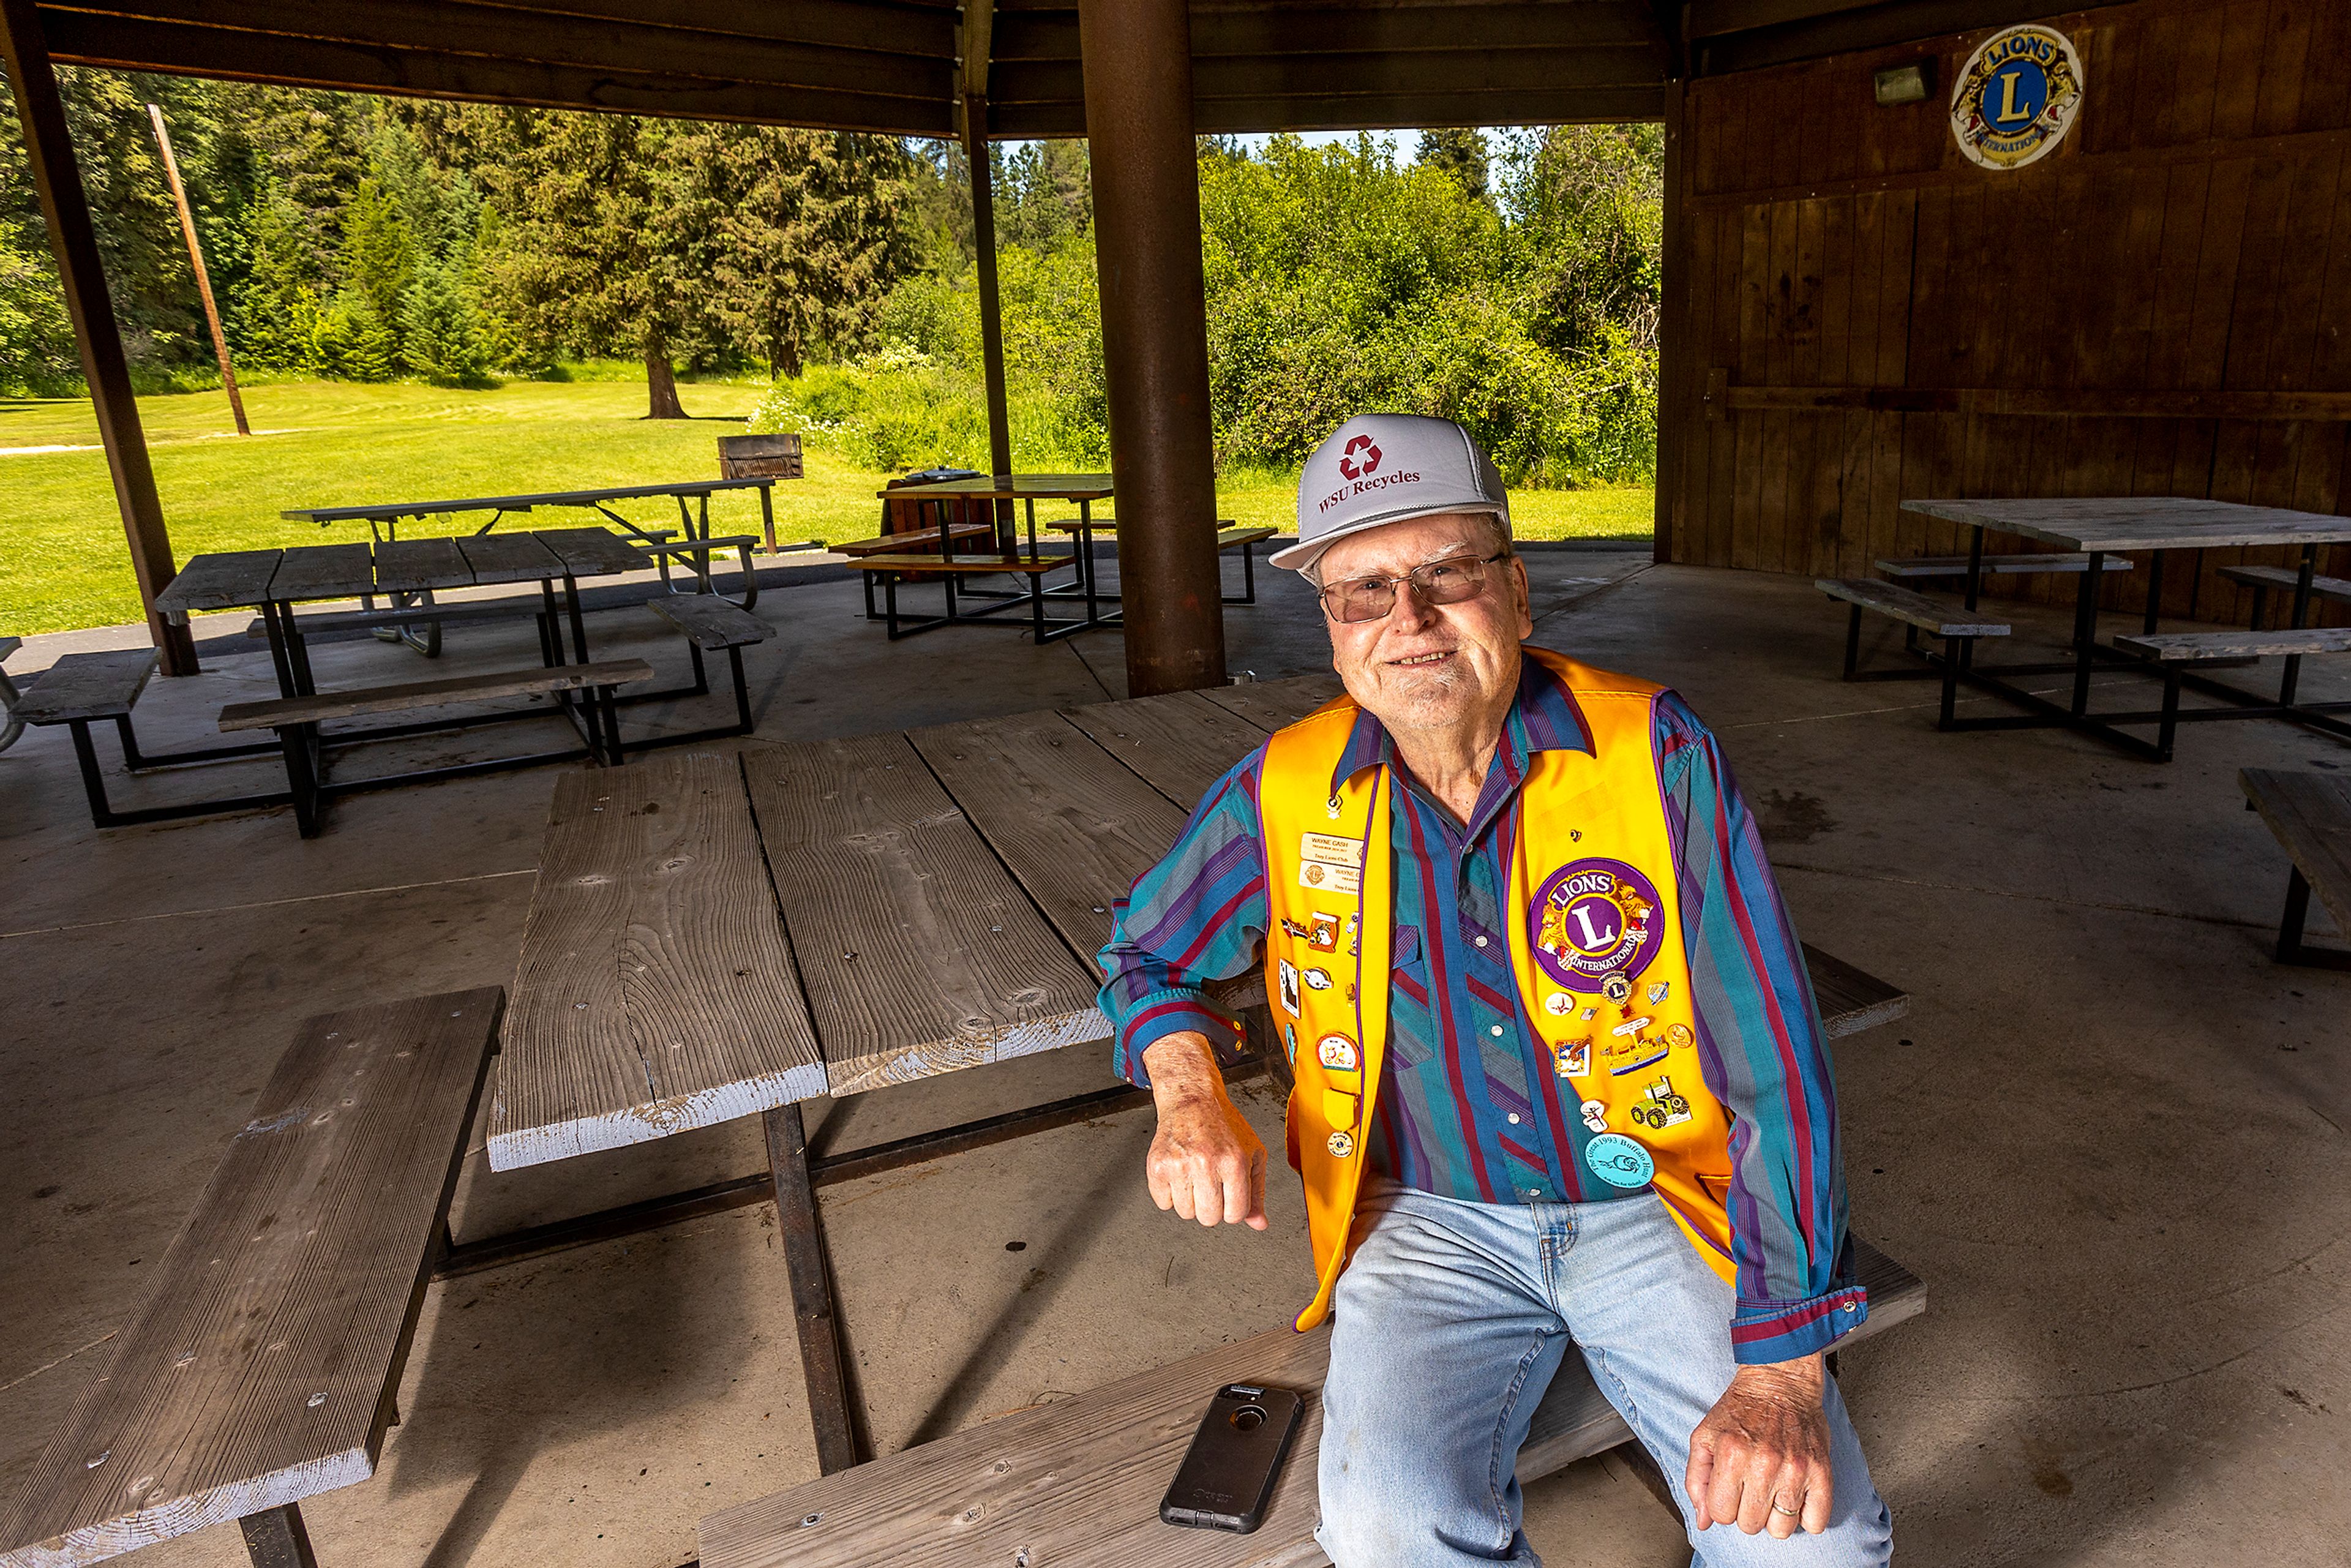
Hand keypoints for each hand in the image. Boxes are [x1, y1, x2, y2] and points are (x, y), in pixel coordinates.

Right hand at [1141, 1033, 1267, 1229]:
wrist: (1192, 1099)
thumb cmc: (1225, 1126)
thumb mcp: (1252, 1154)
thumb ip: (1256, 1192)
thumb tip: (1259, 1224)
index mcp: (1234, 1162)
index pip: (1236, 1215)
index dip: (1233, 1209)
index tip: (1230, 1195)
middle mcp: (1207, 1163)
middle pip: (1209, 1218)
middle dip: (1212, 1207)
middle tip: (1211, 1184)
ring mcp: (1180, 1165)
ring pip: (1186, 1213)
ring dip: (1190, 1201)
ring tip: (1195, 1176)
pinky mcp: (1158, 1165)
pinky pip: (1163, 1203)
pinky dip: (1169, 1194)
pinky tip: (1179, 1174)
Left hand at [1685, 1355, 1832, 1538]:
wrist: (1779, 1382)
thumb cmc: (1739, 1411)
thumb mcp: (1704, 1437)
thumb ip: (1696, 1480)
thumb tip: (1704, 1521)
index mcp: (1730, 1455)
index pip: (1721, 1515)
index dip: (1723, 1506)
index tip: (1730, 1491)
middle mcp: (1763, 1464)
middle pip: (1750, 1525)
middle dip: (1747, 1511)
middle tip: (1751, 1488)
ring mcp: (1795, 1469)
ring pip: (1781, 1530)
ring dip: (1775, 1517)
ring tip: (1773, 1493)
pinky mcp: (1821, 1472)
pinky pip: (1816, 1523)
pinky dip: (1806, 1518)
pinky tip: (1795, 1497)